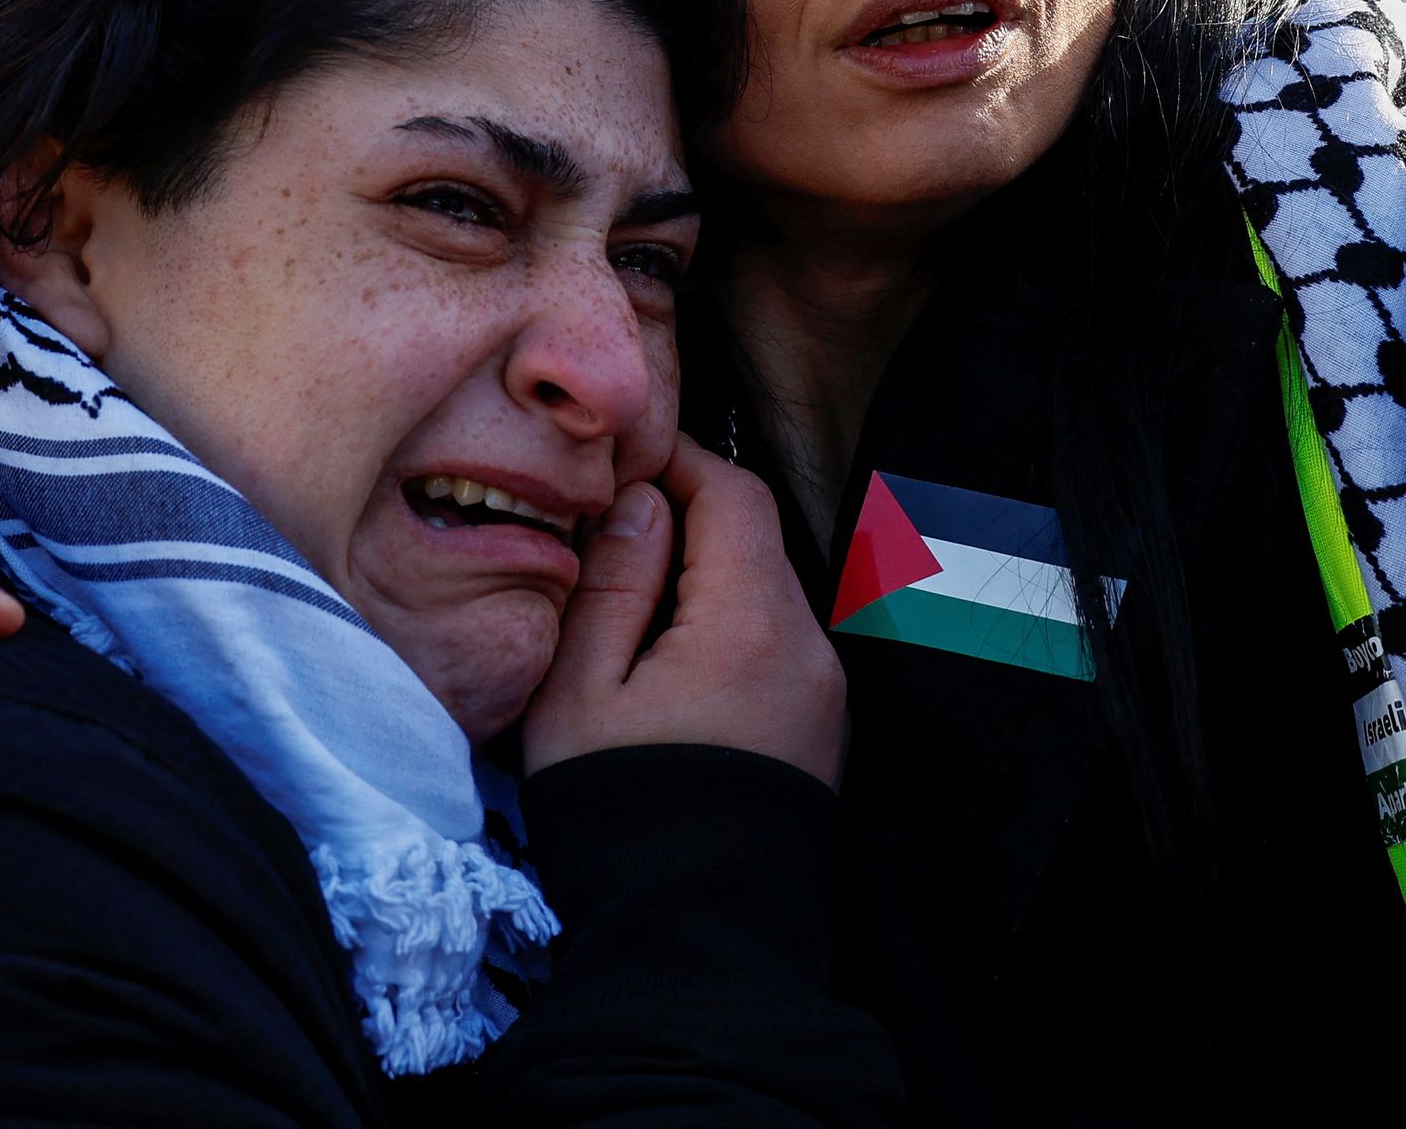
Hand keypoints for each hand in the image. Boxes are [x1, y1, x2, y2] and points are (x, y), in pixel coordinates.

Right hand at [525, 449, 844, 786]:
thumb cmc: (622, 817)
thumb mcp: (580, 695)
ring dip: (706, 575)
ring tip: (628, 599)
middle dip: (686, 518)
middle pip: (755, 539)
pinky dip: (729, 624)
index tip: (620, 462)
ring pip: (767, 590)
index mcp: (752, 626)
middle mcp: (809, 648)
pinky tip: (670, 659)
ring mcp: (825, 692)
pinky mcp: (822, 728)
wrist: (692, 944)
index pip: (733, 494)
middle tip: (608, 527)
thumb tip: (640, 502)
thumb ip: (612, 584)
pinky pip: (778, 643)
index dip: (677, 462)